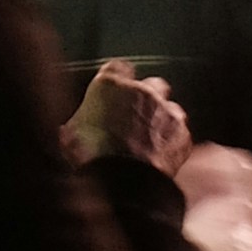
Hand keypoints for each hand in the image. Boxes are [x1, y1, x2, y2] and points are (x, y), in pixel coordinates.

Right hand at [66, 66, 191, 177]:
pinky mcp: (182, 134)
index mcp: (109, 85)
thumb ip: (76, 123)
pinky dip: (172, 140)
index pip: (117, 67)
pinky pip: (180, 131)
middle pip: (150, 84)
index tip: (112, 92)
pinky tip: (161, 153)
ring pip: (169, 106)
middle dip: (144, 97)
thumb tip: (70, 131)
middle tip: (132, 116)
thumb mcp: (68, 136)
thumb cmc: (90, 156)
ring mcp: (166, 111)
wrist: (123, 183)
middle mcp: (141, 91)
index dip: (116, 81)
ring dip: (161, 118)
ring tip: (149, 138)